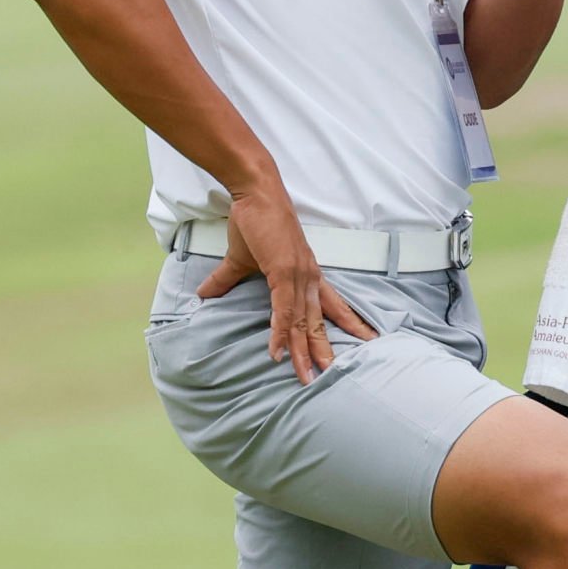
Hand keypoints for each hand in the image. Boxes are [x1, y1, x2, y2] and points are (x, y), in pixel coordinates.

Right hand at [201, 181, 378, 375]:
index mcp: (306, 274)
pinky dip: (281, 332)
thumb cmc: (255, 221)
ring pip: (303, 321)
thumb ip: (225, 280)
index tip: (363, 342)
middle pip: (319, 321)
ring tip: (306, 376)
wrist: (256, 193)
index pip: (331, 305)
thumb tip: (204, 295)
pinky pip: (284, 310)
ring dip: (303, 351)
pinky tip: (279, 351)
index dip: (346, 324)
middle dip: (324, 350)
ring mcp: (298, 275)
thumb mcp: (241, 259)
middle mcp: (309, 277)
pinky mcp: (284, 271)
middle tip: (330, 376)